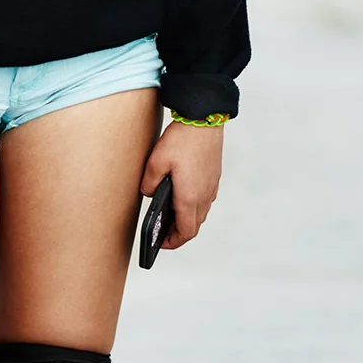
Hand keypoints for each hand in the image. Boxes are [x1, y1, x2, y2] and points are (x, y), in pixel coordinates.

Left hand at [139, 118, 224, 251]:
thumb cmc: (181, 140)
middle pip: (194, 225)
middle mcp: (205, 196)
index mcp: (190, 197)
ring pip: (200, 213)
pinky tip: (180, 196)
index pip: (186, 232)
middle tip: (162, 232)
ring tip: (169, 215)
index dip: (173, 242)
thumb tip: (148, 194)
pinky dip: (193, 205)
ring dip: (186, 219)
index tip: (160, 244)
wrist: (204, 119)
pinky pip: (204, 199)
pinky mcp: (214, 177)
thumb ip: (149, 183)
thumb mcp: (155, 162)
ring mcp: (212, 187)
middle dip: (178, 233)